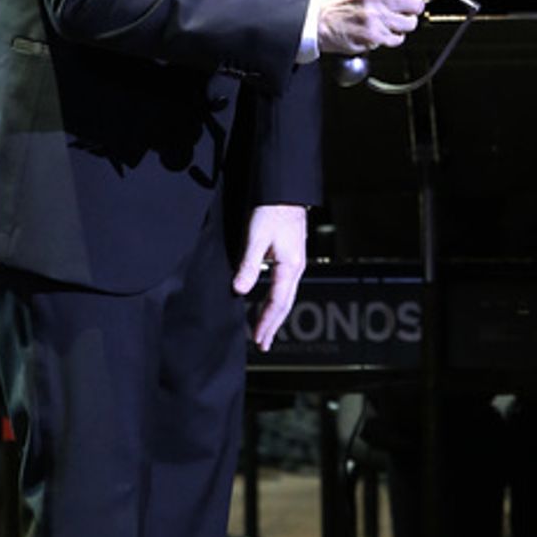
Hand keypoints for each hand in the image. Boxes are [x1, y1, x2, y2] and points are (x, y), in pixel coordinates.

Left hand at [233, 204, 307, 351]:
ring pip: (286, 296)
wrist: (285, 191)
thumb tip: (240, 290)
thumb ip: (249, 264)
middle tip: (263, 345)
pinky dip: (276, 300)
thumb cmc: (271, 211)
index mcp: (290, 266)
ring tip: (265, 330)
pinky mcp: (291, 257)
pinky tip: (268, 303)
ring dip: (275, 315)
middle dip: (273, 325)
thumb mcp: (256, 237)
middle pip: (285, 304)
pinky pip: (285, 287)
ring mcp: (296, 263)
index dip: (266, 322)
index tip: (257, 339)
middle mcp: (296, 268)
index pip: (277, 302)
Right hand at [316, 0, 433, 55]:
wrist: (317, 19)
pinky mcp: (374, 36)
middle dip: (414, 7)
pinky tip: (382, 28)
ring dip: (404, 23)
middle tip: (406, 7)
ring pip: (411, 23)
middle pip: (417, 3)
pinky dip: (393, 36)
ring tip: (390, 18)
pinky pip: (398, 38)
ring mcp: (376, 17)